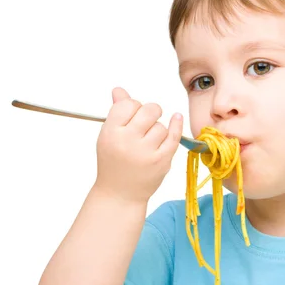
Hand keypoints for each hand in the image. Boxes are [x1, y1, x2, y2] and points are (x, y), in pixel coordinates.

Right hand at [94, 87, 182, 203]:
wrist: (120, 194)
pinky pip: (174, 137)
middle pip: (149, 110)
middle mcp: (128, 141)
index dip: (133, 106)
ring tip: (147, 142)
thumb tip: (119, 90)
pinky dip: (176, 126)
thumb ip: (117, 112)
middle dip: (149, 112)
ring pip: (161, 125)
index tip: (133, 114)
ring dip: (157, 129)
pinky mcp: (162, 160)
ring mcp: (147, 152)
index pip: (128, 104)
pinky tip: (176, 118)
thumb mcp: (109, 136)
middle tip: (145, 122)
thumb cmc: (114, 163)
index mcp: (111, 132)